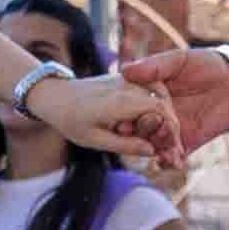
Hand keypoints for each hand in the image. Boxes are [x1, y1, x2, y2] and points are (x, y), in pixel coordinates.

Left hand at [29, 71, 179, 171]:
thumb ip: (125, 145)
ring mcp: (127, 79)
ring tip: (162, 137)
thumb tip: (152, 151)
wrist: (54, 96)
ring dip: (164, 115)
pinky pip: (148, 90)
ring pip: (158, 94)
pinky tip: (151, 124)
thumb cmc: (71, 121)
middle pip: (163, 102)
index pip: (160, 110)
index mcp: (121, 101)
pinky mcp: (125, 78)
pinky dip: (155, 105)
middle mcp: (127, 85)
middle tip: (172, 148)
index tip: (173, 146)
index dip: (172, 128)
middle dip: (170, 125)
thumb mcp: (95, 140)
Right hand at [114, 0, 228, 164]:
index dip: (124, 116)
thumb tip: (124, 69)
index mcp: (148, 94)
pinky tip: (168, 161)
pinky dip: (167, 162)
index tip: (121, 121)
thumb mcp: (178, 60)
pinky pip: (172, 157)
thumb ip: (153, 66)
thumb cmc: (207, 65)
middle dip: (139, 134)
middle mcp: (156, 114)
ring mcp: (171, 130)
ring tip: (157, 150)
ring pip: (154, 145)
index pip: (129, 108)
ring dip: (153, 149)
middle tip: (143, 133)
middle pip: (139, 129)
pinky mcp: (187, 142)